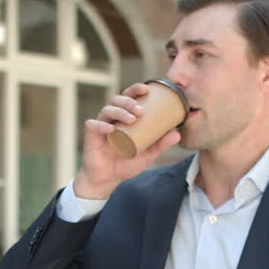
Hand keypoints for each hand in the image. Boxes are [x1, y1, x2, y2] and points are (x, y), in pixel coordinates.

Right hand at [73, 82, 180, 199]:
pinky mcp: (90, 135)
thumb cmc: (125, 163)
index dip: (135, 89)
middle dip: (129, 101)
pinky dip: (101, 125)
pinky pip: (92, 125)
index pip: (128, 97)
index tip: (147, 88)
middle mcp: (111, 118)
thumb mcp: (147, 154)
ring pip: (107, 110)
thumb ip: (160, 144)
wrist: (107, 179)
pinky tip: (111, 128)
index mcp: (123, 117)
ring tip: (132, 119)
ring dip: (120, 111)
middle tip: (141, 110)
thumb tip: (177, 133)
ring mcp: (100, 125)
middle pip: (117, 99)